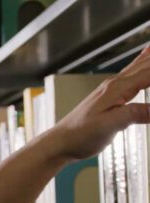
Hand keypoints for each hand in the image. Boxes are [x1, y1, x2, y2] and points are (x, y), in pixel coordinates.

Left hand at [47, 45, 149, 161]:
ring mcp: (111, 90)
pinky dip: (142, 64)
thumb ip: (134, 114)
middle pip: (146, 65)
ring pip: (138, 66)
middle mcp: (115, 85)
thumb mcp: (109, 126)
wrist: (60, 142)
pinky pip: (131, 75)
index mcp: (117, 89)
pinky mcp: (110, 97)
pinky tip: (143, 61)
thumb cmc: (79, 135)